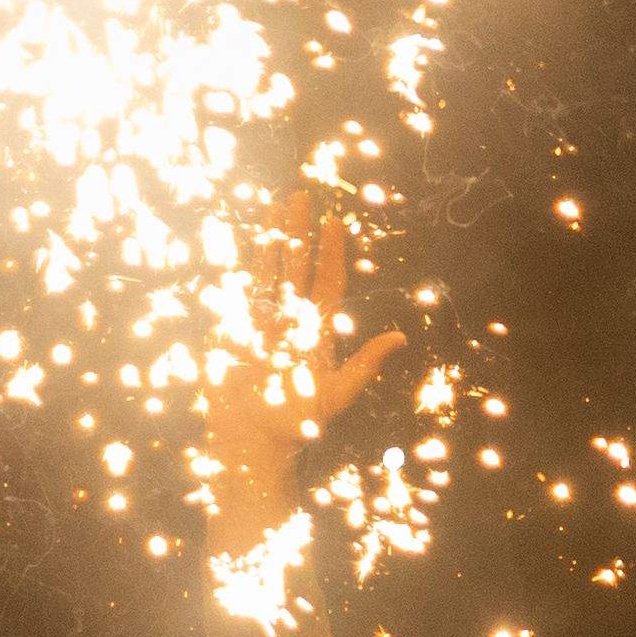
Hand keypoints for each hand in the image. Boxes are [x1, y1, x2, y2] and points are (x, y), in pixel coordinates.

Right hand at [205, 198, 406, 524]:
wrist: (251, 441)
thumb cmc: (295, 425)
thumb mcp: (336, 395)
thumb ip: (364, 364)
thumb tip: (400, 337)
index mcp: (316, 331)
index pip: (326, 282)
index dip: (330, 252)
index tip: (334, 222)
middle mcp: (290, 321)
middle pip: (296, 266)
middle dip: (299, 232)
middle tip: (301, 195)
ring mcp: (262, 322)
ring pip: (268, 270)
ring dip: (271, 239)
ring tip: (273, 206)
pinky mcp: (235, 329)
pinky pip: (239, 289)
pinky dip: (240, 263)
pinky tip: (242, 240)